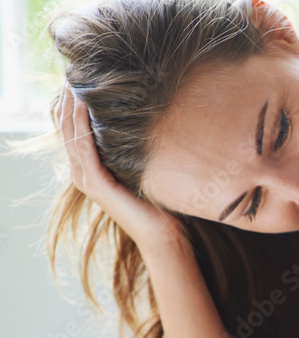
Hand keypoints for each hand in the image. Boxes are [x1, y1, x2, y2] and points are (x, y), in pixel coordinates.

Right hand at [56, 83, 184, 249]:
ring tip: (73, 82)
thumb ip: (135, 150)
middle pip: (66, 128)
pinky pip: (84, 148)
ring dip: (70, 106)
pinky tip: (83, 105)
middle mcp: (82, 173)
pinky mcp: (96, 184)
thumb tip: (149, 123)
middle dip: (67, 99)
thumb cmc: (159, 205)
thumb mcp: (142, 169)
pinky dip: (82, 125)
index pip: (73, 130)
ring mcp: (86, 179)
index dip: (72, 104)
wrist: (164, 236)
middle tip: (72, 72)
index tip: (79, 79)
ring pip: (71, 135)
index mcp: (91, 169)